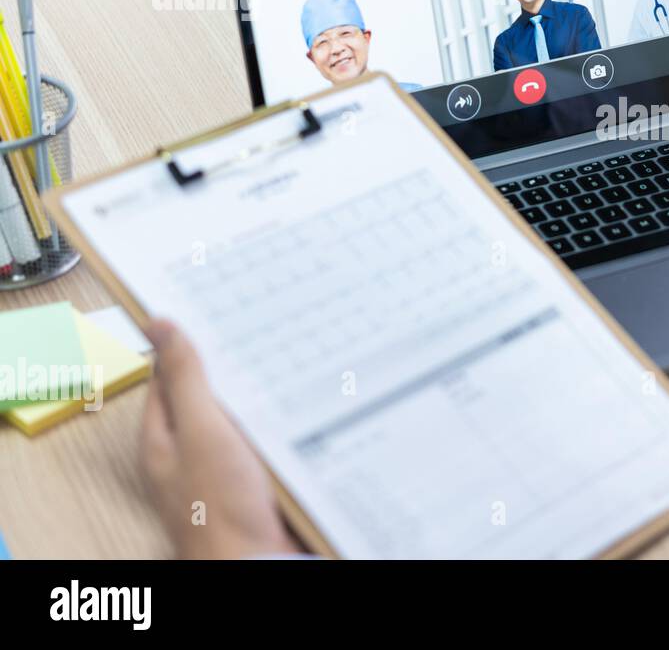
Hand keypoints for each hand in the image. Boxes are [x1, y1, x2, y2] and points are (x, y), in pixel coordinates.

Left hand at [140, 320, 299, 558]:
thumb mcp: (201, 430)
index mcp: (161, 440)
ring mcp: (219, 474)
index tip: (211, 314)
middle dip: (228, 370)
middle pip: (203, 399)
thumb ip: (184, 379)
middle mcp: (187, 455)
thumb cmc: (220, 509)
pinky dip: (276, 428)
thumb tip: (157, 325)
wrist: (256, 565)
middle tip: (256, 333)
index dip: (185, 346)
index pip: (167, 379)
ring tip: (285, 365)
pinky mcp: (249, 487)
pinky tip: (298, 414)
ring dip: (257, 400)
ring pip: (236, 422)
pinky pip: (261, 446)